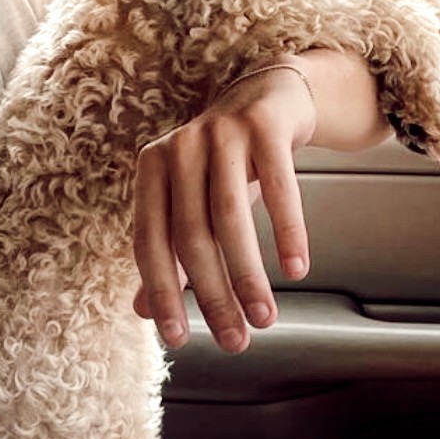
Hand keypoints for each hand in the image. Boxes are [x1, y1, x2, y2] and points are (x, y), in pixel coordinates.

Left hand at [131, 60, 316, 352]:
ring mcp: (221, 131)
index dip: (162, 292)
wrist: (271, 96)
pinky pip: (278, 186)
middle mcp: (179, 147)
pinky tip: (296, 269)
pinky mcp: (264, 125)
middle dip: (213, 295)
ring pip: (229, 215)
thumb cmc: (225, 163)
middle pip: (191, 234)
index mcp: (151, 168)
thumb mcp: (192, 202)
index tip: (179, 340)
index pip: (149, 240)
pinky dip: (287, 231)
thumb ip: (169, 252)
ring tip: (265, 318)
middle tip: (236, 341)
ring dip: (248, 274)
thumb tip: (142, 312)